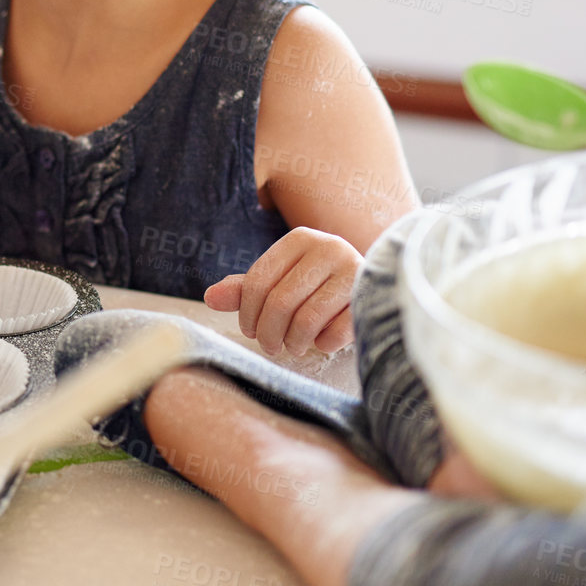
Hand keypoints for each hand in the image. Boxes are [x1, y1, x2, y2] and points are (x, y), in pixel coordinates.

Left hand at [205, 227, 361, 355]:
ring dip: (293, 342)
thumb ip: (245, 289)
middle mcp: (328, 248)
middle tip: (270, 346)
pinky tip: (322, 340)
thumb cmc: (315, 286)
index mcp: (299, 239)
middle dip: (268, 333)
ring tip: (293, 346)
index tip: (250, 330)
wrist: (376, 286)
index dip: (247, 314)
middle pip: (279, 302)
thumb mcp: (280, 281)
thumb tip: (210, 297)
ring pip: (306, 320)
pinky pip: (336, 332)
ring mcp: (353, 271)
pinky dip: (323, 344)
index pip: (257, 281)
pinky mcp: (372, 297)